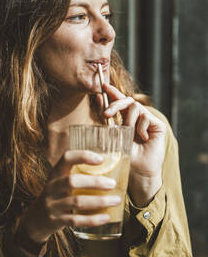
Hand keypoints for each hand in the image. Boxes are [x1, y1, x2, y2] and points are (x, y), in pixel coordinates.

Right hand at [19, 150, 119, 242]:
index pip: (66, 158)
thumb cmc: (56, 195)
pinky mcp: (56, 221)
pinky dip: (93, 219)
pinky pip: (76, 220)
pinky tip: (106, 217)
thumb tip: (111, 169)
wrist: (35, 220)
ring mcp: (53, 205)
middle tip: (112, 183)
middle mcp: (52, 187)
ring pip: (77, 202)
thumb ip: (78, 174)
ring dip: (99, 201)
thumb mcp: (60, 181)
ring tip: (116, 200)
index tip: (101, 159)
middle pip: (72, 181)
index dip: (83, 156)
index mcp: (55, 173)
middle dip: (95, 182)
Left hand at [98, 83, 166, 206]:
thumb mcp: (114, 139)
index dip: (113, 93)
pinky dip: (140, 127)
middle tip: (106, 114)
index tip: (103, 85)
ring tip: (128, 134)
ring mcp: (147, 120)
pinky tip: (142, 138)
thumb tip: (100, 107)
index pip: (120, 102)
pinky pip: (145, 117)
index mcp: (126, 119)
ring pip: (135, 107)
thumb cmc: (126, 156)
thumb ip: (109, 124)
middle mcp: (137, 117)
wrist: (139, 171)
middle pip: (127, 100)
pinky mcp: (157, 125)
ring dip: (128, 120)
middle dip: (115, 104)